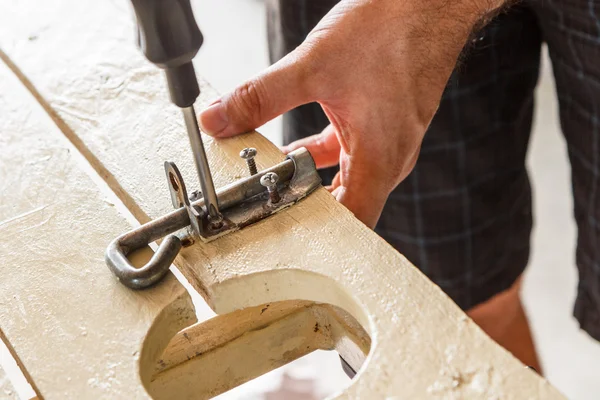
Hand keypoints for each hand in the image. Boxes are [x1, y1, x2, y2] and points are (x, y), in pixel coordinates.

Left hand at [199, 0, 506, 227]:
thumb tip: (218, 118)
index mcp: (379, 158)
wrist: (430, 2)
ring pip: (345, 180)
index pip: (352, 222)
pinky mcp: (383, 128)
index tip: (279, 231)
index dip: (316, 234)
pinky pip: (348, 155)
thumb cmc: (393, 31)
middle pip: (346, 207)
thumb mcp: (313, 66)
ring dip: (308, 182)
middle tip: (264, 208)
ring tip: (270, 181)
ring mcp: (388, 145)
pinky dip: (318, 157)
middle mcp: (389, 159)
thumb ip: (261, 97)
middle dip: (304, 209)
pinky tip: (292, 149)